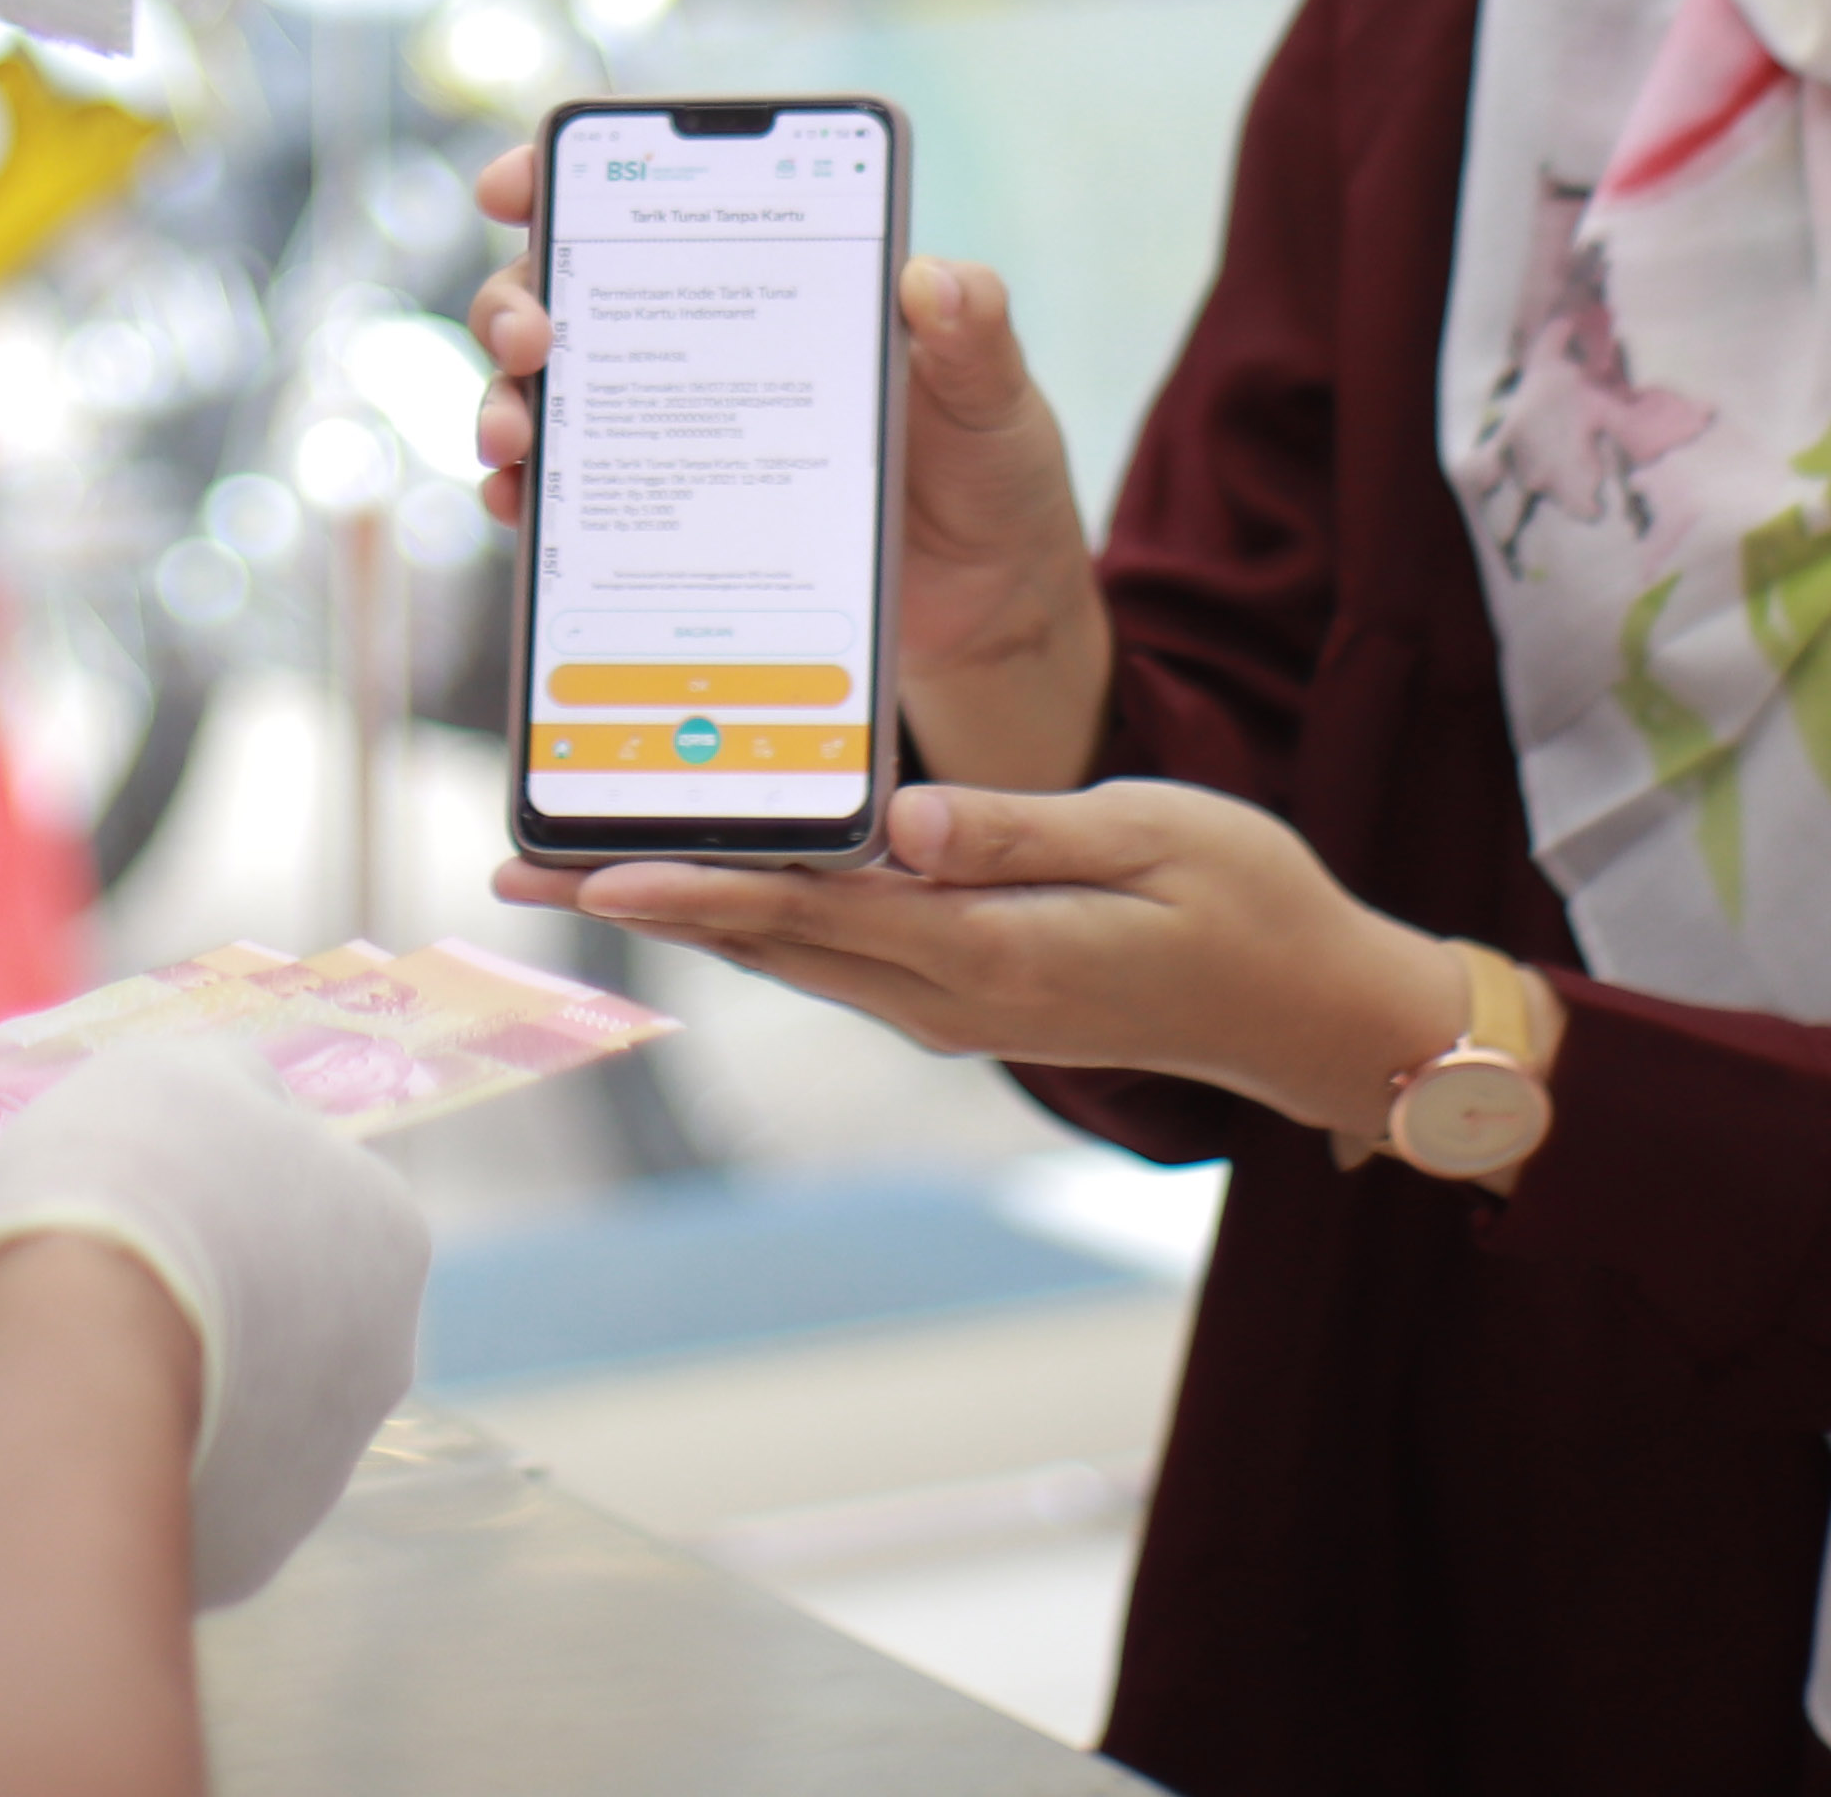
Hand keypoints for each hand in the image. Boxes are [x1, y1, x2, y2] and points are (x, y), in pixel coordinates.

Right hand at [0, 1042, 429, 1607]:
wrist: (67, 1358)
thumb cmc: (124, 1183)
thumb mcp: (176, 1071)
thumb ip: (232, 1085)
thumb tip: (248, 1102)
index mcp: (387, 1231)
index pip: (309, 1195)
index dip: (217, 1188)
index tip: (142, 1192)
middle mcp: (382, 1356)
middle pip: (284, 1312)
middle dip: (213, 1296)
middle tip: (106, 1275)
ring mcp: (319, 1467)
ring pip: (242, 1409)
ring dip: (181, 1386)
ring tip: (75, 1360)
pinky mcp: (252, 1552)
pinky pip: (196, 1492)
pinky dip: (149, 1467)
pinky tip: (81, 1436)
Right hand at [461, 143, 1110, 786]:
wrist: (987, 608)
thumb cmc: (987, 470)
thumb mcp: (992, 393)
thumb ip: (973, 332)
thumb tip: (934, 280)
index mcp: (767, 279)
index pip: (647, 204)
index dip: (561, 179)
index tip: (515, 187)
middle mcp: (698, 343)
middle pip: (564, 295)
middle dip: (514, 301)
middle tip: (531, 337)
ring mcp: (672, 432)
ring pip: (545, 395)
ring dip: (504, 402)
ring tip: (518, 436)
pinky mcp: (664, 520)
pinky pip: (568, 501)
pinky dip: (529, 500)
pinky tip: (524, 510)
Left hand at [492, 778, 1469, 1149]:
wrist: (1316, 1012)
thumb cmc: (1254, 902)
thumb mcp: (1157, 837)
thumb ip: (1024, 830)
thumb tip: (907, 819)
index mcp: (993, 954)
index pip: (813, 913)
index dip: (696, 884)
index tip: (591, 867)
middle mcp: (951, 999)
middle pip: (768, 944)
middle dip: (641, 903)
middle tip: (514, 870)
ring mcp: (955, 1011)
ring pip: (791, 957)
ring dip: (684, 912)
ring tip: (571, 870)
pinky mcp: (967, 999)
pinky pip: (838, 960)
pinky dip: (760, 920)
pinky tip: (712, 880)